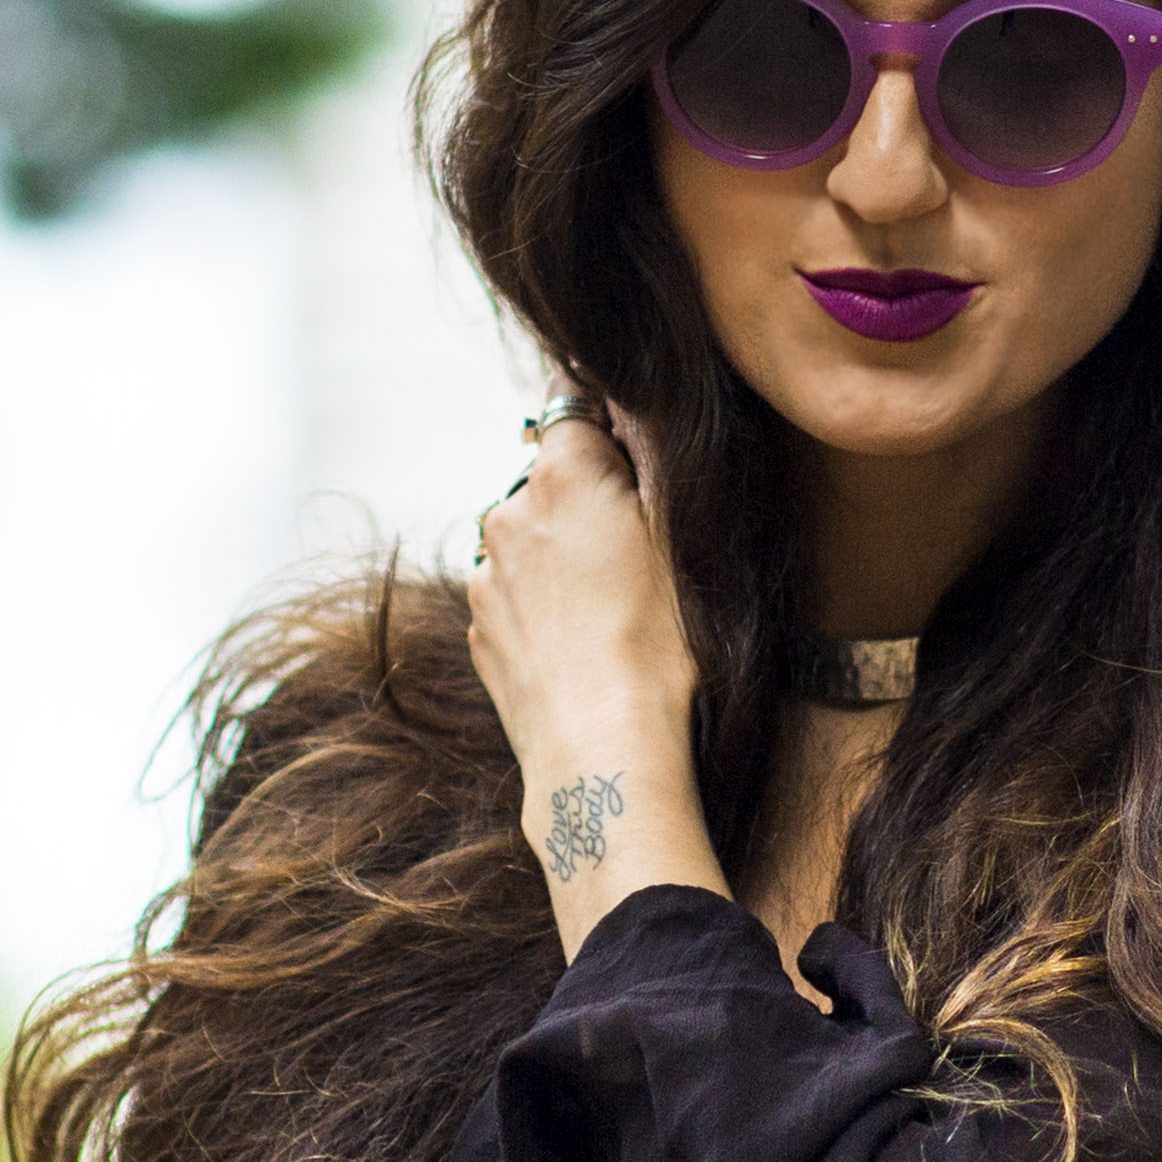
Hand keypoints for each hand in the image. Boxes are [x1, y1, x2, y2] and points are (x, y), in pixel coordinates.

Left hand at [467, 394, 728, 950]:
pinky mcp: (479, 630)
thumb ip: (650, 457)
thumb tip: (627, 412)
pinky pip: (514, 596)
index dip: (610, 437)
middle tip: (640, 560)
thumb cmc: (659, 646)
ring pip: (529, 542)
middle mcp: (506, 513)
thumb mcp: (683, 536)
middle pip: (549, 480)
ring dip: (561, 560)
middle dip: (587, 505)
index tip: (637, 477)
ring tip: (612, 616)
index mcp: (561, 475)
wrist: (602, 753)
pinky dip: (543, 608)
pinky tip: (583, 647)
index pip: (573, 409)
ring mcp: (485, 576)